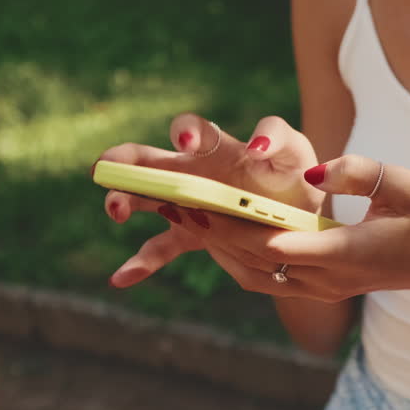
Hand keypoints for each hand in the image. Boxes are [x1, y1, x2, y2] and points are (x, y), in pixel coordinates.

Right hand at [99, 113, 325, 287]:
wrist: (300, 216)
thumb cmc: (294, 174)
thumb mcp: (295, 151)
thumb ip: (279, 137)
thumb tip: (255, 145)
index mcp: (217, 147)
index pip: (191, 130)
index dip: (185, 134)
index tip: (187, 146)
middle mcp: (192, 171)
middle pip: (147, 160)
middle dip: (125, 163)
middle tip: (109, 170)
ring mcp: (186, 204)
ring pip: (144, 199)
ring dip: (122, 201)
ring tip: (116, 212)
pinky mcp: (191, 234)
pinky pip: (160, 248)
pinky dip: (139, 264)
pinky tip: (120, 279)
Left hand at [174, 153, 409, 303]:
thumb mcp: (403, 184)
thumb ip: (360, 174)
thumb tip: (316, 171)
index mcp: (347, 252)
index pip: (284, 244)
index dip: (240, 228)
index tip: (206, 208)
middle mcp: (326, 278)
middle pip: (255, 258)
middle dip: (212, 231)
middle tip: (175, 200)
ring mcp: (317, 288)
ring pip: (251, 272)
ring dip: (213, 245)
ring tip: (179, 212)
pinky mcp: (311, 287)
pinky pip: (260, 277)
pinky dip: (230, 255)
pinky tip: (208, 231)